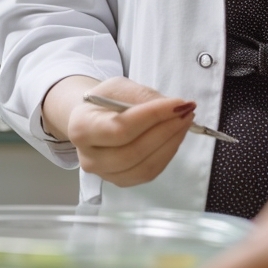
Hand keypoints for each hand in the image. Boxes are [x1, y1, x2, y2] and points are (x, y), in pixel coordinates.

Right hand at [41, 76, 195, 186]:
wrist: (93, 118)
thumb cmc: (105, 101)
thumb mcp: (119, 87)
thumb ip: (143, 97)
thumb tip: (175, 108)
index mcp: (81, 128)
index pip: (121, 128)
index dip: (154, 117)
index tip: (179, 103)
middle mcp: (89, 157)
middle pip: (134, 151)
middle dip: (167, 130)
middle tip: (187, 112)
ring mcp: (104, 173)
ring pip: (145, 166)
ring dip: (171, 143)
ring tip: (185, 122)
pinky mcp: (120, 181)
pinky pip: (149, 172)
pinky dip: (167, 154)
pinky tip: (175, 136)